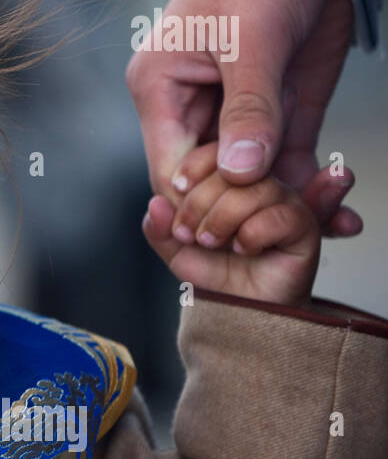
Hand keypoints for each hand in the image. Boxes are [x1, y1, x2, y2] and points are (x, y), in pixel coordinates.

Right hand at [125, 0, 361, 238]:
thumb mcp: (252, 38)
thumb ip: (248, 107)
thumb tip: (238, 173)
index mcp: (160, 89)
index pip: (170, 167)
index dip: (199, 204)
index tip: (236, 233)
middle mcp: (193, 109)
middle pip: (209, 183)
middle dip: (248, 211)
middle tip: (291, 232)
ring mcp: (237, 115)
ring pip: (251, 181)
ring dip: (289, 205)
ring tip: (334, 225)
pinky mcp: (279, 115)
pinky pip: (288, 165)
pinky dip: (313, 189)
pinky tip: (342, 216)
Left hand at [142, 143, 326, 307]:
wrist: (241, 307)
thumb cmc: (213, 270)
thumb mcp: (176, 248)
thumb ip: (161, 227)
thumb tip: (155, 203)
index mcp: (229, 179)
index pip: (216, 151)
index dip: (192, 168)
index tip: (176, 192)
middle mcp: (259, 183)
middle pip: (233, 168)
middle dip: (200, 201)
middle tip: (190, 233)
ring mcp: (284, 201)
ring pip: (256, 189)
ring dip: (223, 218)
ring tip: (211, 241)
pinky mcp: (303, 225)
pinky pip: (281, 216)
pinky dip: (253, 233)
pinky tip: (245, 248)